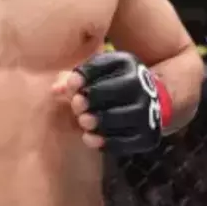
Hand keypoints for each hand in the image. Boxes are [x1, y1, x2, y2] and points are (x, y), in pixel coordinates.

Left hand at [52, 51, 170, 154]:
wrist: (150, 101)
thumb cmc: (112, 83)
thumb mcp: (97, 73)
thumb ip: (75, 79)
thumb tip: (56, 90)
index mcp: (127, 63)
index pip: (103, 65)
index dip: (85, 76)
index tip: (72, 85)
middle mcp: (142, 84)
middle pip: (116, 90)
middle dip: (92, 99)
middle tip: (77, 106)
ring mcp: (148, 111)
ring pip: (121, 117)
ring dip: (98, 121)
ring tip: (84, 122)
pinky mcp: (147, 136)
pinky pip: (126, 142)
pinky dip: (105, 142)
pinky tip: (89, 138)